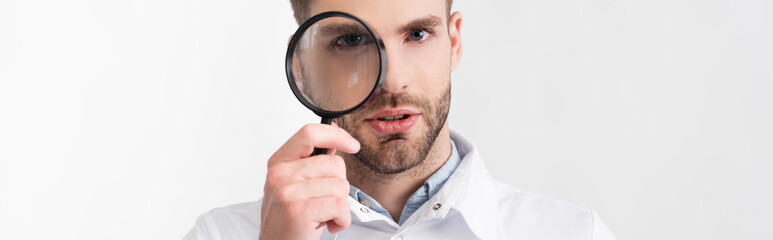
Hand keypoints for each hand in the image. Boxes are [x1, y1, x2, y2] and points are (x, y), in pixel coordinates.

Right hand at [259, 123, 359, 239]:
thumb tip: (336, 143)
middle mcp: (280, 174)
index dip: (336, 135)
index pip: (310, 133)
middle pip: (334, 163)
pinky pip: (340, 205)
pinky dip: (341, 219)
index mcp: (278, 163)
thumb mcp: (293, 186)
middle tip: (322, 202)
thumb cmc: (288, 222)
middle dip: (338, 186)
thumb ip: (310, 164)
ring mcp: (287, 192)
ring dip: (340, 206)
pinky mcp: (299, 210)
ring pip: (341, 185)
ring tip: (322, 215)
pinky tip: (328, 225)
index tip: (352, 144)